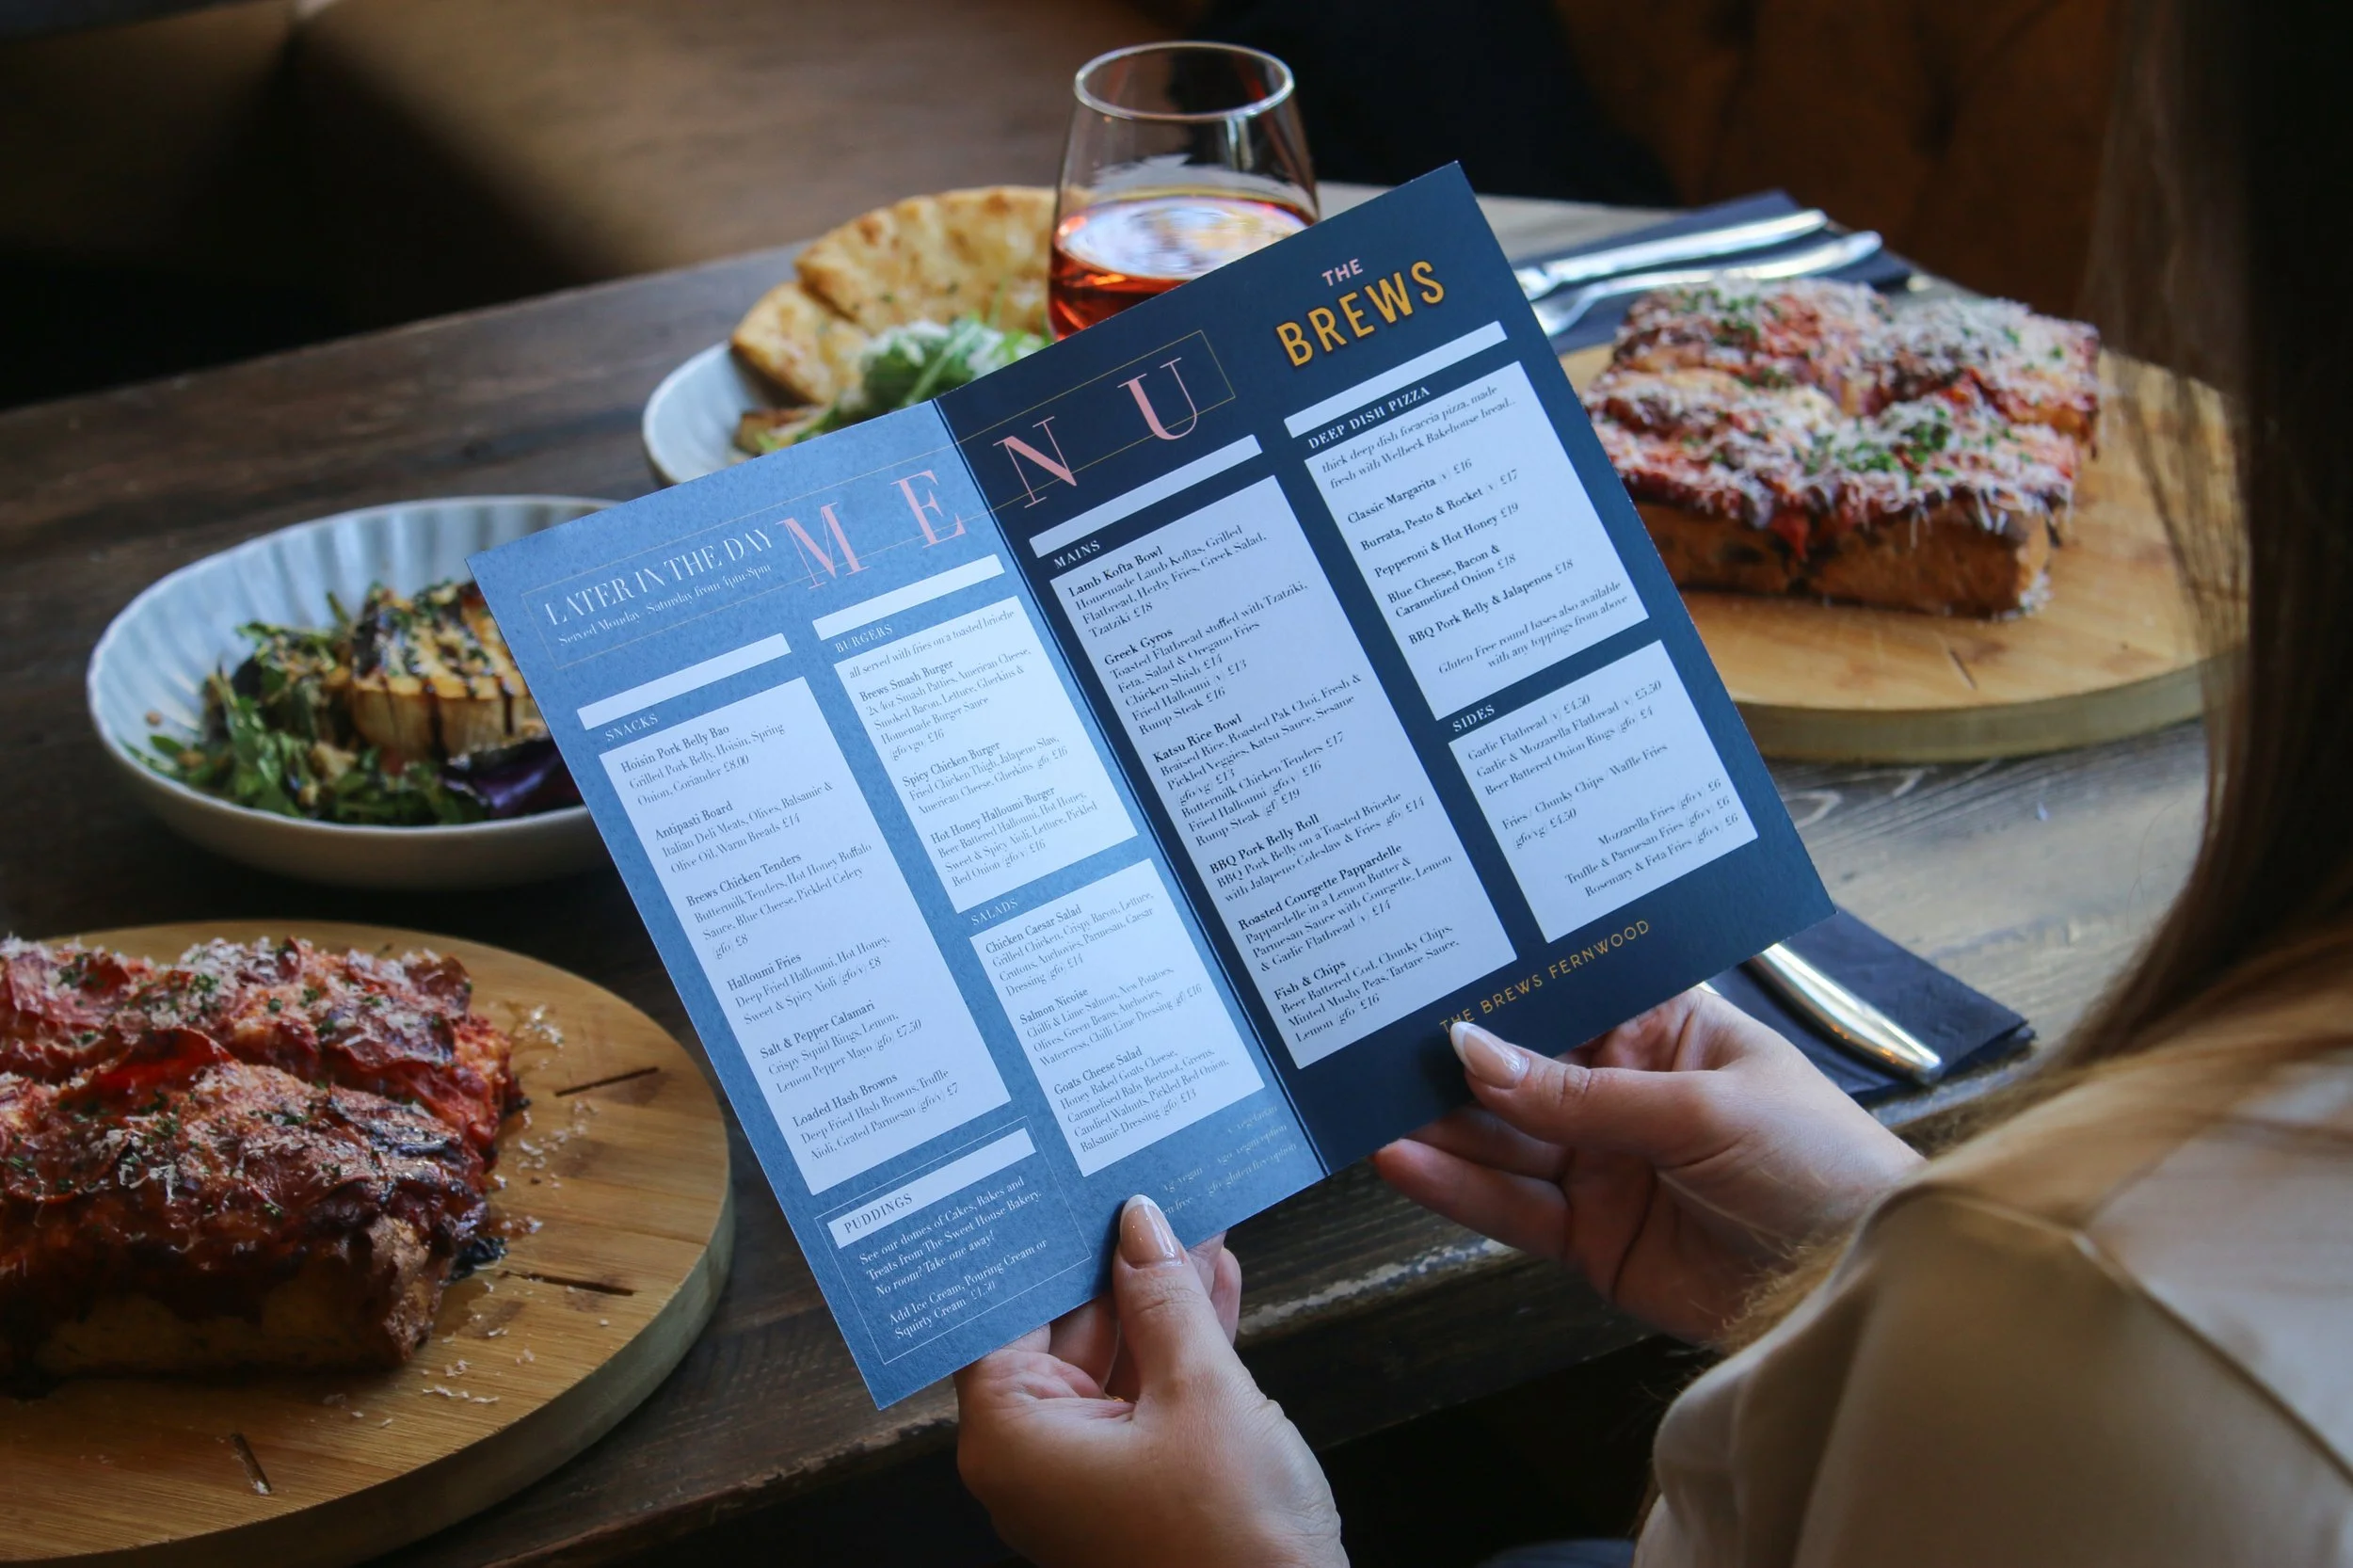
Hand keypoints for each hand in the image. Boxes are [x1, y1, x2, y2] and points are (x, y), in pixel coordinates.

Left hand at [955, 1196, 1345, 1567]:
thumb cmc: (1232, 1543)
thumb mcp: (1201, 1392)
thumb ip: (1165, 1300)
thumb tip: (1140, 1227)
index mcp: (1012, 1439)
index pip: (1002, 1316)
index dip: (1037, 1248)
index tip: (1061, 1184)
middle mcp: (1035, 1460)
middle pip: (1062, 1331)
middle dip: (1112, 1260)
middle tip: (1142, 1184)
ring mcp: (1089, 1475)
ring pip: (1116, 1358)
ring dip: (1160, 1295)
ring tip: (1195, 1216)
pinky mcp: (1140, 1485)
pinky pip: (1149, 1396)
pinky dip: (1183, 1344)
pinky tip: (1215, 1279)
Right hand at [1373, 990, 1921, 1343]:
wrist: (1858, 1288)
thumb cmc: (1820, 1166)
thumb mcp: (1704, 1109)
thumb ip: (1580, 1094)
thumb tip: (1475, 1053)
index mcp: (1666, 1031)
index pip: (1567, 995)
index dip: (1502, 983)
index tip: (1427, 966)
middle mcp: (1623, 1093)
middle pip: (1520, 1070)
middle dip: (1450, 1058)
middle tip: (1368, 1036)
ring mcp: (1601, 1167)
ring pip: (1501, 1140)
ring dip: (1436, 1125)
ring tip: (1365, 1101)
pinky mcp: (1587, 1240)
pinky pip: (1508, 1210)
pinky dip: (1453, 1189)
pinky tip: (1400, 1161)